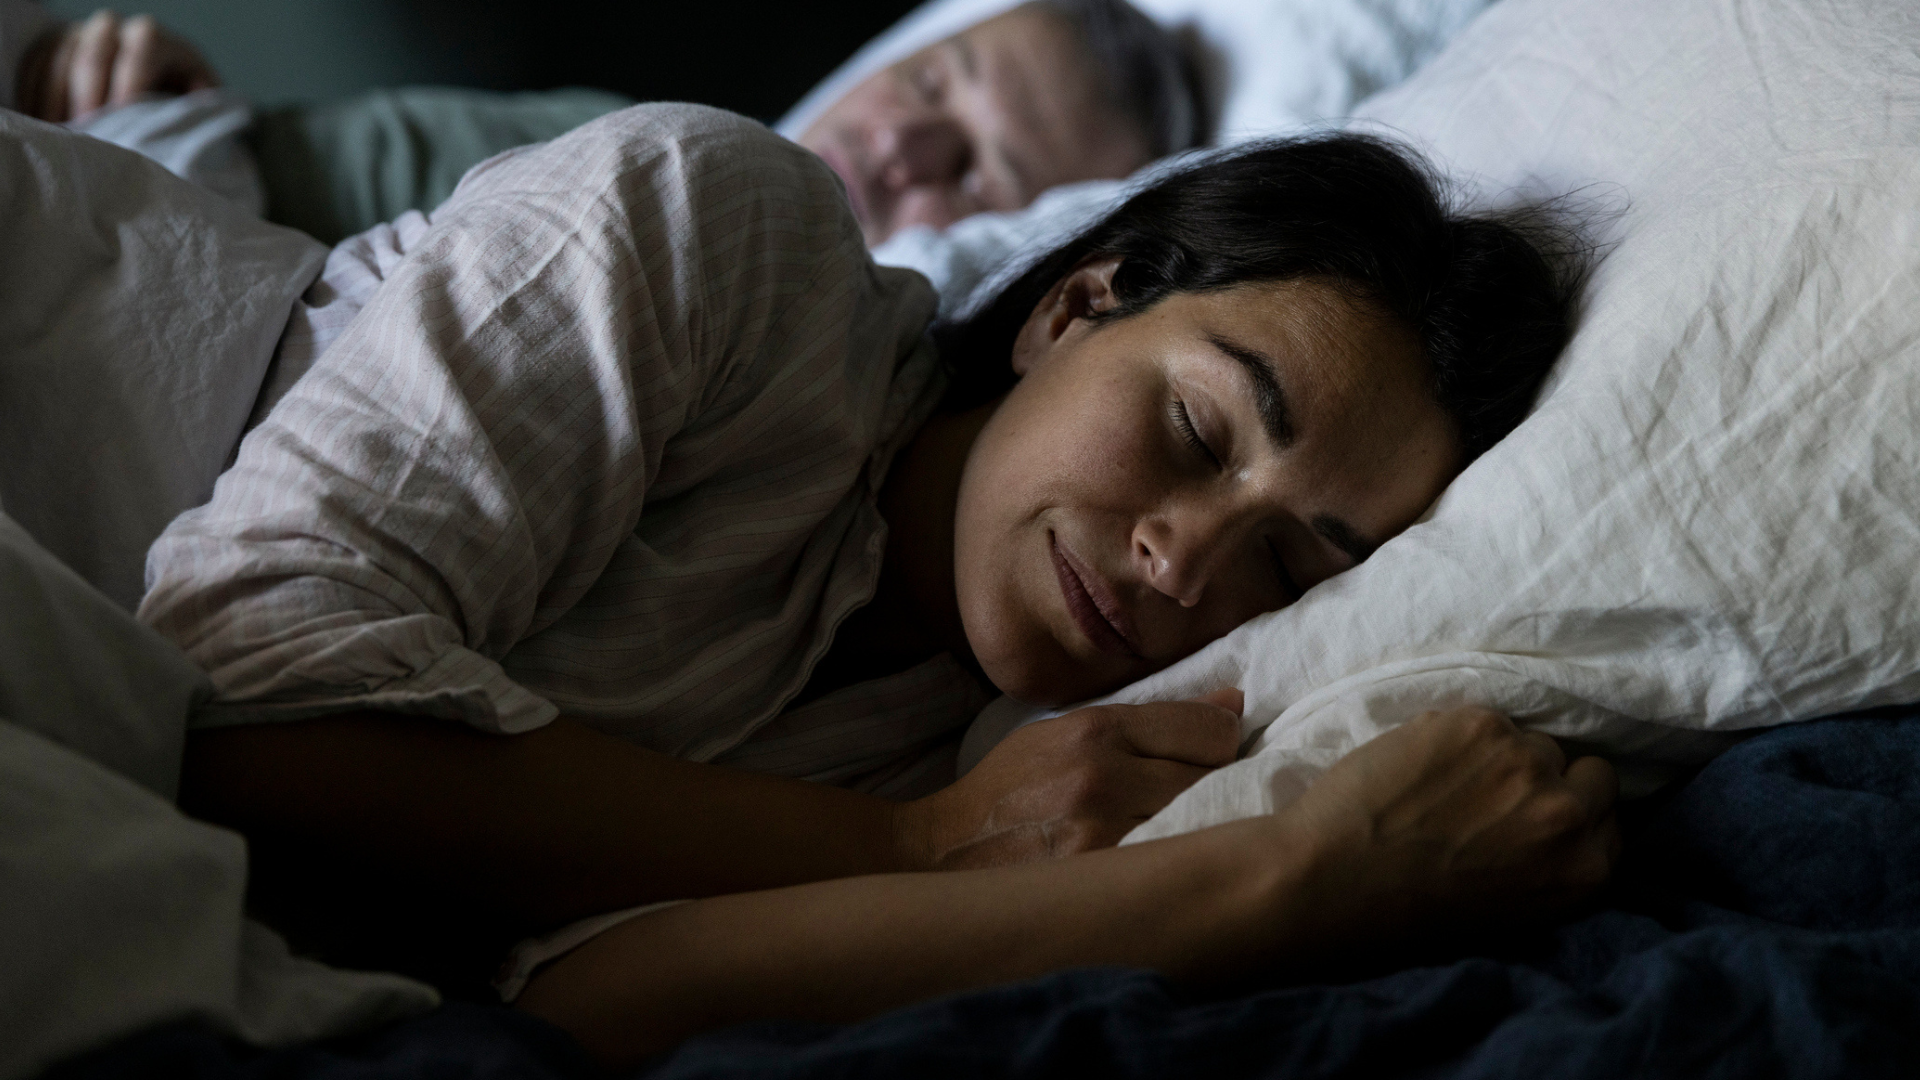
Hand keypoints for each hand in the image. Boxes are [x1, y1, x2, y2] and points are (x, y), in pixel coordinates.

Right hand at [17, 10, 219, 123]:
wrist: (151, 84)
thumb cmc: (177, 99)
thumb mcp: (197, 99)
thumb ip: (197, 105)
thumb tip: (194, 116)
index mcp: (154, 39)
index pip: (141, 49)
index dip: (130, 83)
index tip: (122, 118)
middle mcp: (113, 28)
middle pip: (94, 54)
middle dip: (89, 96)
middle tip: (88, 131)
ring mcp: (78, 35)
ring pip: (60, 60)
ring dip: (57, 100)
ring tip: (64, 134)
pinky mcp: (52, 47)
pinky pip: (36, 66)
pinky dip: (36, 95)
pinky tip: (44, 123)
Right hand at [901, 688, 1244, 869]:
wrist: (945, 850)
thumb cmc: (1010, 788)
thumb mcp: (1067, 732)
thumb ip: (1150, 719)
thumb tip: (1232, 705)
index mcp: (1095, 730)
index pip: (1207, 729)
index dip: (1222, 739)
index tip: (1216, 749)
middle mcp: (1103, 777)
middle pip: (1211, 778)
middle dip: (1216, 782)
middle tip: (1200, 792)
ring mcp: (1103, 835)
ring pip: (1198, 824)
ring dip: (1201, 824)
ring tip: (1184, 826)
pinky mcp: (1099, 880)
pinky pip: (1170, 864)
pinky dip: (1177, 861)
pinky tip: (1165, 861)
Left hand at [1274, 707, 1620, 948]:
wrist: (1334, 878)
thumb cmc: (1411, 907)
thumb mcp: (1514, 906)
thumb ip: (1552, 859)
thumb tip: (1565, 812)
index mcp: (1586, 871)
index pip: (1610, 816)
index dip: (1573, 810)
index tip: (1537, 814)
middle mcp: (1569, 815)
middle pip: (1590, 771)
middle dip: (1551, 778)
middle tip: (1497, 793)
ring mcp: (1526, 763)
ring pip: (1533, 741)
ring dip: (1499, 755)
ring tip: (1447, 784)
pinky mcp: (1481, 725)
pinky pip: (1485, 719)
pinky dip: (1455, 736)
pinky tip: (1420, 765)